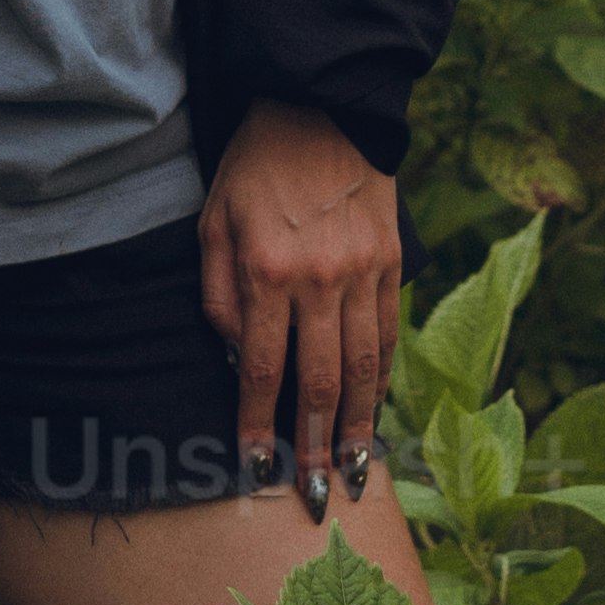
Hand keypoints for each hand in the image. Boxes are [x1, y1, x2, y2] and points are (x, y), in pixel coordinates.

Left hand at [198, 103, 398, 509]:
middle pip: (319, 384)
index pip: (258, 371)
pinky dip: (383, 380)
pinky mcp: (392, 263)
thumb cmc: (254, 167)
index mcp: (266, 272)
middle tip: (315, 498)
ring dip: (359, 428)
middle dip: (315, 448)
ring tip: (356, 474)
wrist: (322, 106)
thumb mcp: (212, 223)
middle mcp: (319, 280)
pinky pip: (389, 335)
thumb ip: (218, 297)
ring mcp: (362, 272)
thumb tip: (232, 362)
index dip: (257, 427)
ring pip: (363, 369)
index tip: (258, 471)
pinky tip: (377, 412)